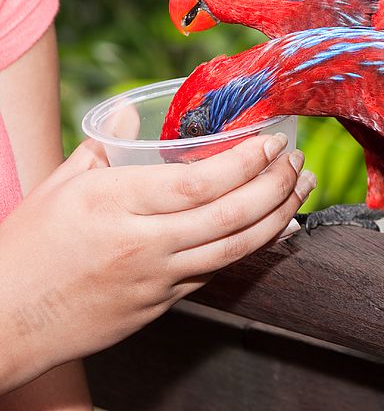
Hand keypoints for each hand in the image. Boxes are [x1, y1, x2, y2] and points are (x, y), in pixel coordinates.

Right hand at [0, 132, 314, 391]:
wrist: (5, 321)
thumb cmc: (28, 248)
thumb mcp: (60, 185)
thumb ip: (103, 148)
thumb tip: (129, 114)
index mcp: (116, 202)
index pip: (200, 182)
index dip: (248, 162)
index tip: (274, 141)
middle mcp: (142, 242)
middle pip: (230, 215)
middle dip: (276, 185)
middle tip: (298, 161)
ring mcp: (156, 278)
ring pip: (235, 248)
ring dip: (278, 217)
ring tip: (302, 189)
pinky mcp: (162, 304)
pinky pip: (217, 272)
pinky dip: (252, 248)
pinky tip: (273, 229)